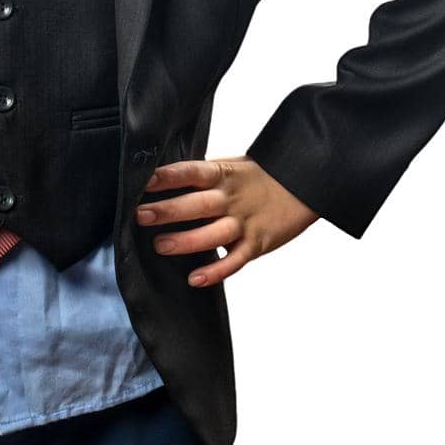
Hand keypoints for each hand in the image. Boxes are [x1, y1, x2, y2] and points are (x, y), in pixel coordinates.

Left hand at [135, 155, 318, 286]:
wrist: (304, 184)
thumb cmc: (257, 176)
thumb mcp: (230, 166)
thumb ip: (201, 176)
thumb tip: (161, 180)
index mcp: (223, 174)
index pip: (191, 172)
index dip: (168, 176)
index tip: (144, 181)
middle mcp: (232, 198)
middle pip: (197, 204)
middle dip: (168, 210)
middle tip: (141, 215)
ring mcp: (245, 222)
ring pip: (213, 234)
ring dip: (186, 241)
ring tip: (160, 246)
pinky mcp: (257, 243)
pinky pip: (235, 260)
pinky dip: (216, 271)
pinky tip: (195, 278)